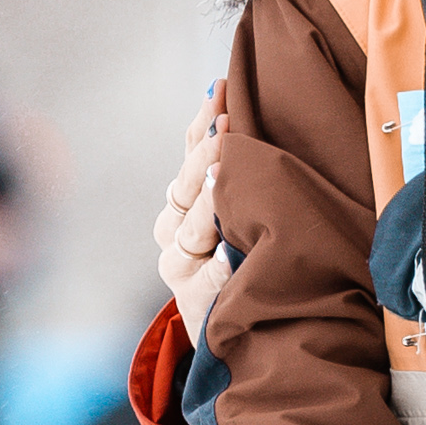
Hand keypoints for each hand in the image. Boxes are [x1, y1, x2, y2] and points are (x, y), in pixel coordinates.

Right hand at [156, 105, 228, 343]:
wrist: (242, 334)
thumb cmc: (250, 264)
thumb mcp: (241, 214)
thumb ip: (240, 171)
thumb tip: (241, 106)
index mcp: (184, 203)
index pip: (189, 153)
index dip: (202, 123)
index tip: (220, 90)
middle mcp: (175, 232)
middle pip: (186, 186)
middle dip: (206, 153)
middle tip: (224, 125)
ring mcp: (180, 267)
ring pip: (191, 228)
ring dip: (208, 202)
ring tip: (220, 175)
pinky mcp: (194, 300)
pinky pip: (208, 277)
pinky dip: (218, 265)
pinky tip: (230, 252)